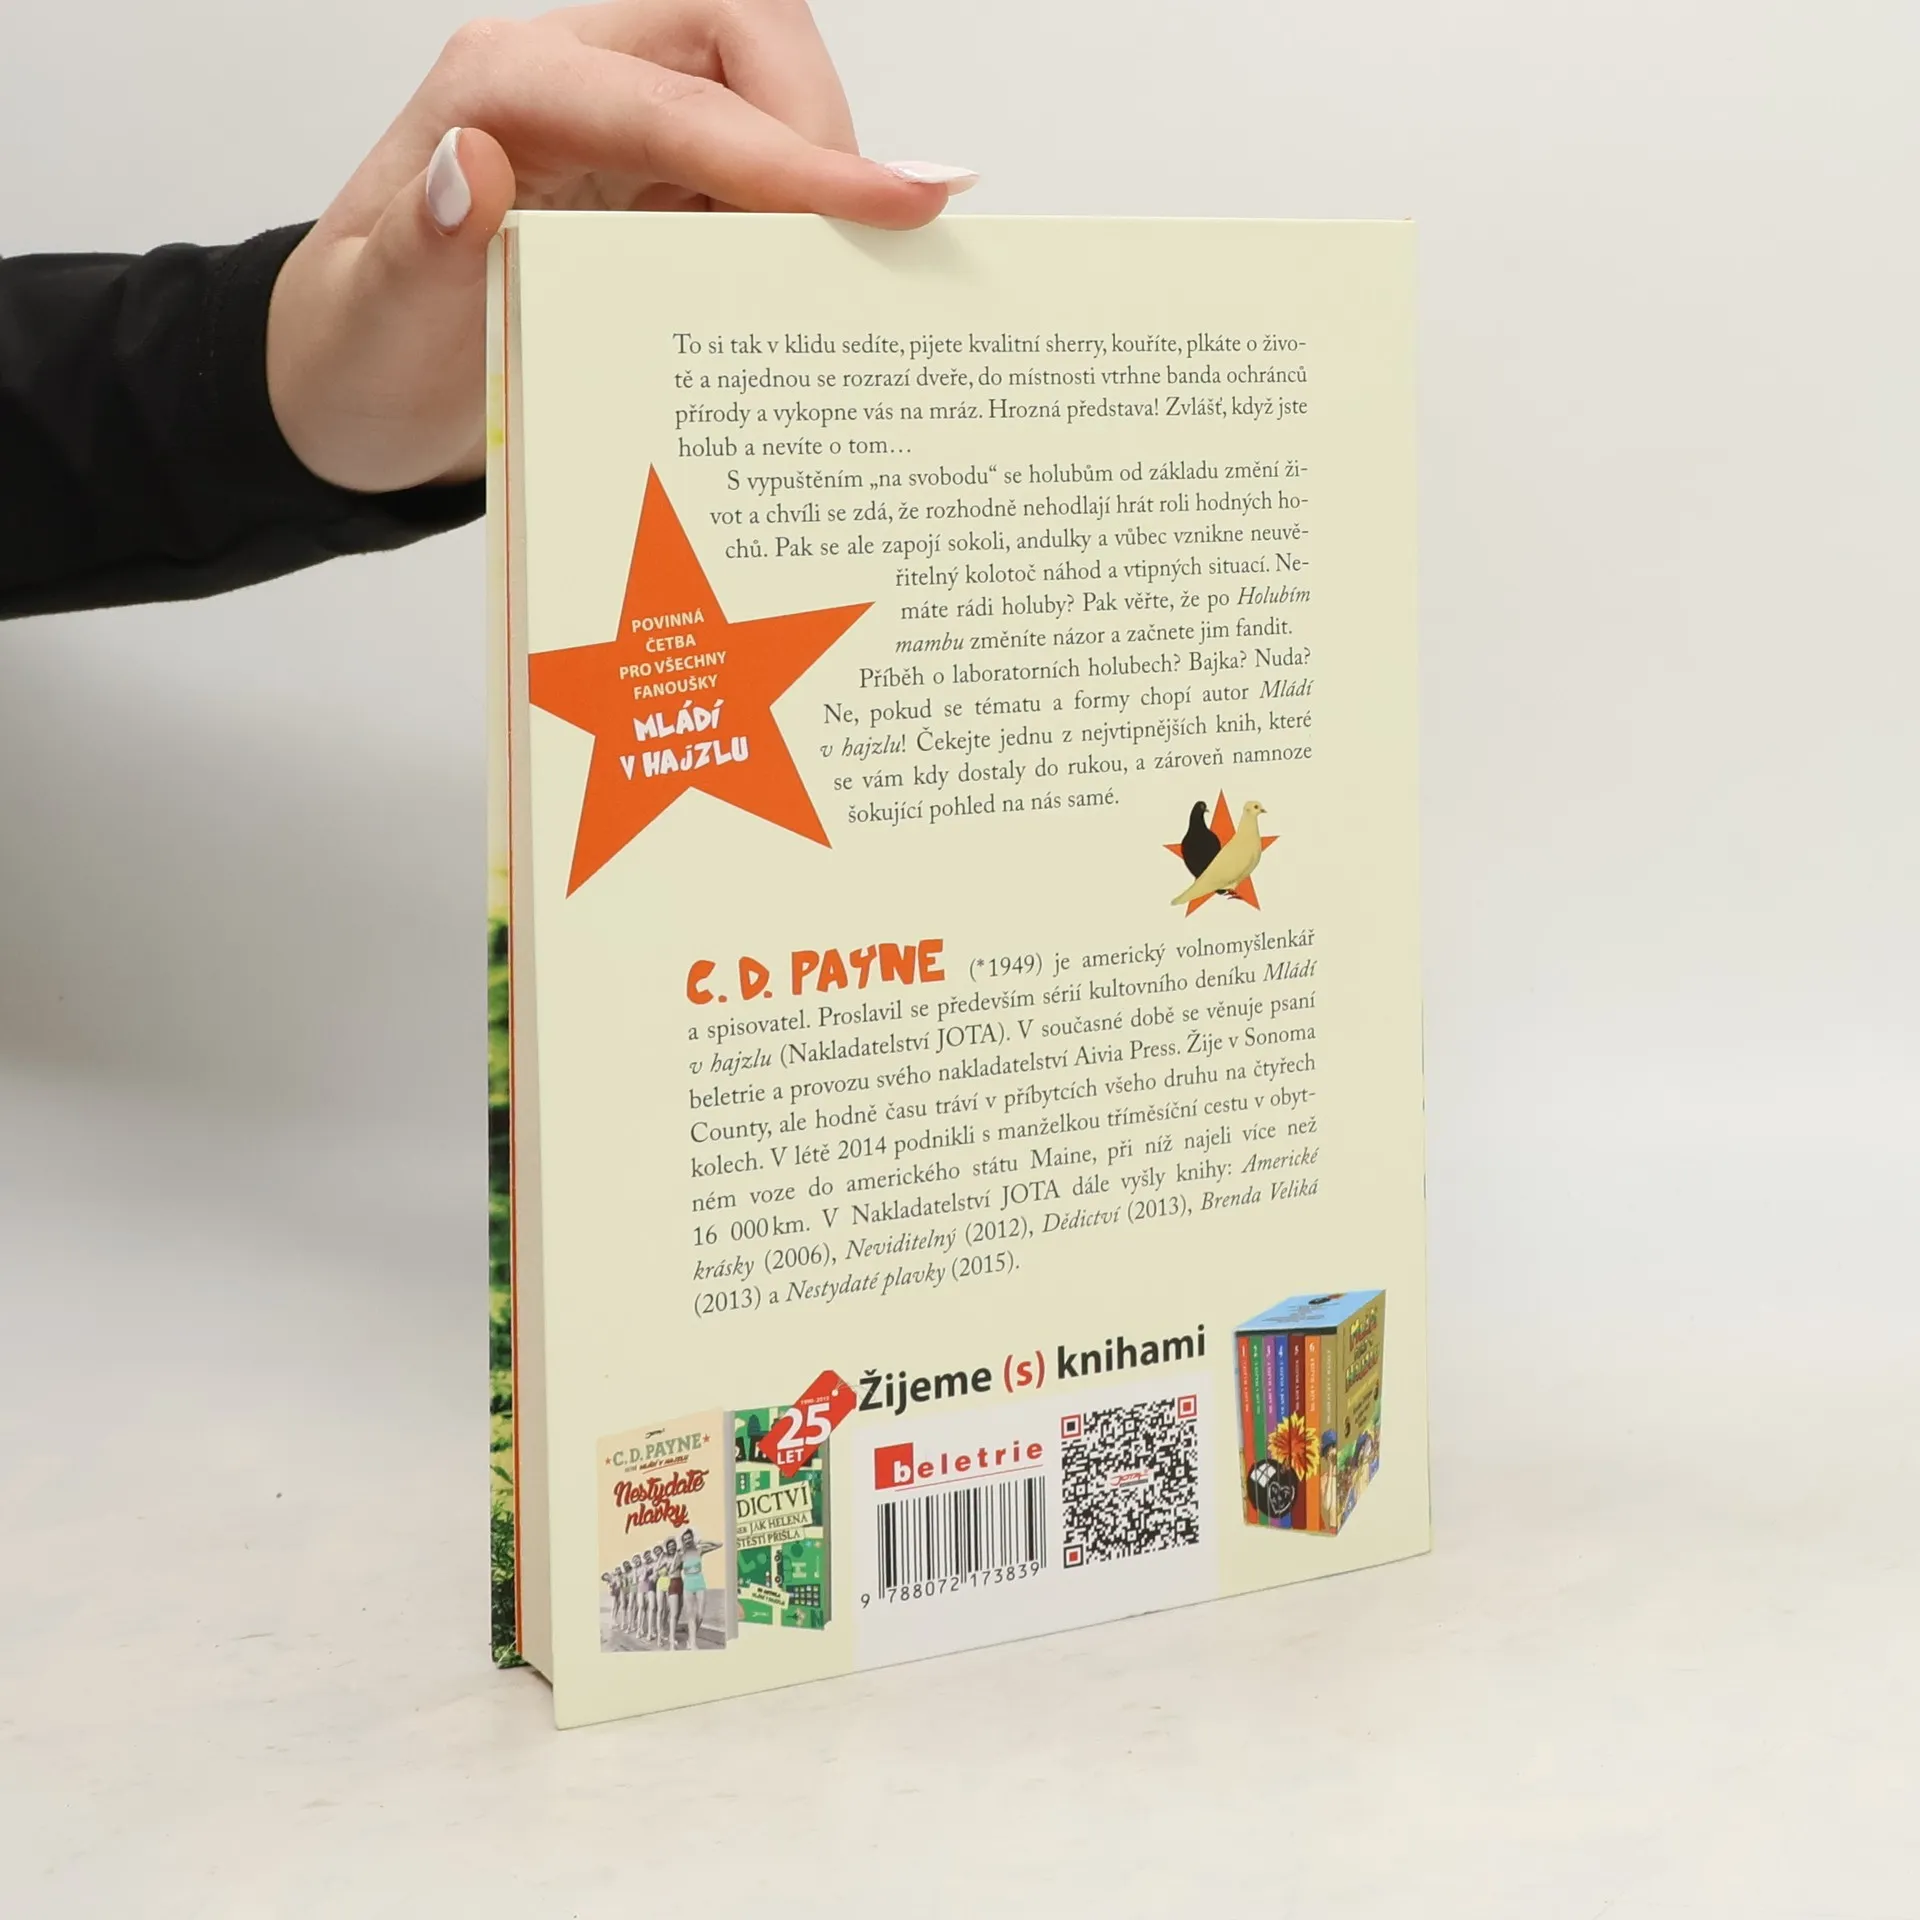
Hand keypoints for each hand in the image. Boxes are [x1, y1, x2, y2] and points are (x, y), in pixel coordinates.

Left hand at [265, 3, 974, 493]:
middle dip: (820, 123)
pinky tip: (820, 292)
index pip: (674, 94)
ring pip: (762, 95)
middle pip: (739, 33)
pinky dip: (800, 224)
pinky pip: (752, 172)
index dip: (792, 145)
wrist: (353, 388)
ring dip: (821, 179)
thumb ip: (417, 251)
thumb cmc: (359, 355)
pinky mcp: (648, 182)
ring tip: (856, 283)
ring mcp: (617, 131)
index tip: (894, 200)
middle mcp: (569, 86)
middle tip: (870, 243)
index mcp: (501, 93)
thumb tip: (475, 164)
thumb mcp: (372, 325)